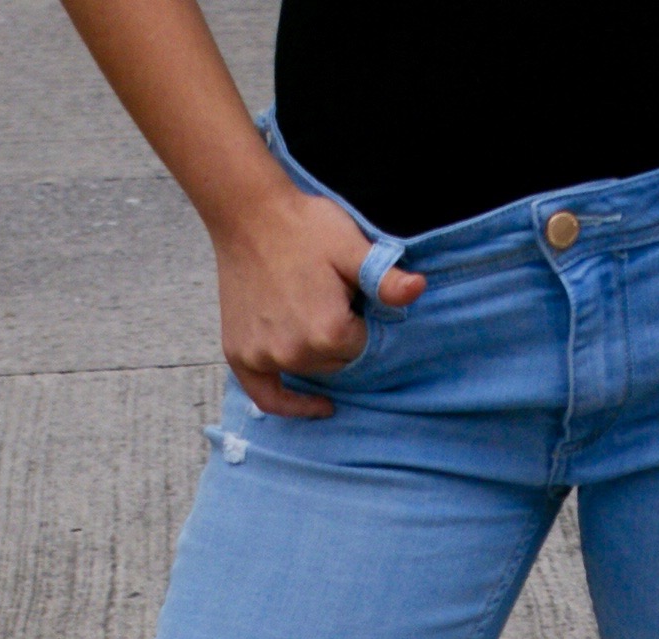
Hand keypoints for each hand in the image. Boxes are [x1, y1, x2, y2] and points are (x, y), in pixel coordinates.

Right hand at [212, 187, 426, 418]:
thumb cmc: (303, 226)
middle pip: (336, 362)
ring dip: (315, 352)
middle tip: (328, 299)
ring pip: (308, 371)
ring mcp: (264, 356)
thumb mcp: (352, 248)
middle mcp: (295, 352)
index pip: (364, 346)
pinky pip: (266, 396)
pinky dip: (290, 404)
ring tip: (310, 313)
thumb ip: (385, 277)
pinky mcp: (240, 355)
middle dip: (340, 338)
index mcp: (328, 331)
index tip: (350, 297)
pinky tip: (316, 404)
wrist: (249, 213)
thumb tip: (418, 289)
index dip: (361, 321)